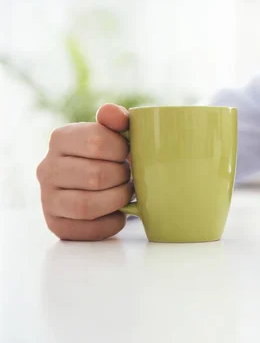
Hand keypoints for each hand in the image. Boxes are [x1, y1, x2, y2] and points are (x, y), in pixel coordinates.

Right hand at [36, 104, 132, 240]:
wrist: (96, 182)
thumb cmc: (110, 154)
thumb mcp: (115, 132)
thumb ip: (117, 119)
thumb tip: (111, 113)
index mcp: (61, 138)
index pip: (96, 142)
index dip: (122, 150)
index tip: (129, 154)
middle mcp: (47, 167)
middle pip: (94, 176)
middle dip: (122, 178)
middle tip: (129, 177)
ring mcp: (48, 198)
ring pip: (86, 205)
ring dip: (116, 201)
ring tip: (126, 194)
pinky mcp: (56, 223)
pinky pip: (86, 229)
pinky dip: (110, 223)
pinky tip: (118, 214)